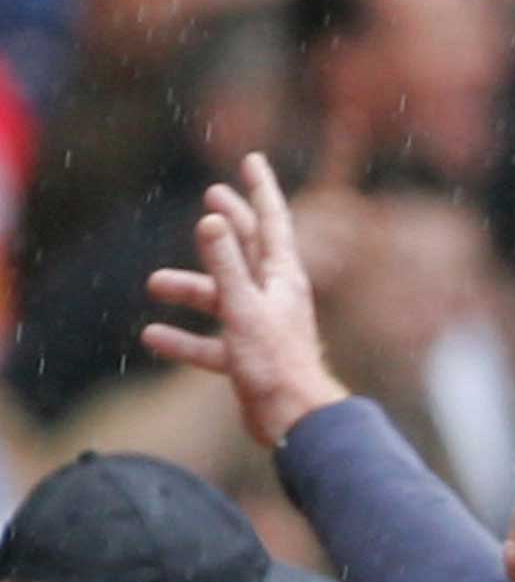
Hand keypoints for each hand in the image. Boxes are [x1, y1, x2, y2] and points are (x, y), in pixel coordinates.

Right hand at [142, 152, 349, 446]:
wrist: (294, 420)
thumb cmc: (276, 363)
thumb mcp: (243, 308)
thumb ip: (225, 265)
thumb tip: (212, 220)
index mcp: (284, 278)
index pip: (273, 222)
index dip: (261, 189)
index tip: (252, 160)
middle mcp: (276, 297)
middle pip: (250, 251)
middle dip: (231, 224)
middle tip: (212, 196)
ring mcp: (263, 327)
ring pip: (223, 298)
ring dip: (191, 290)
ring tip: (155, 284)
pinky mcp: (249, 357)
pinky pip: (212, 343)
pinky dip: (185, 339)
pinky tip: (154, 337)